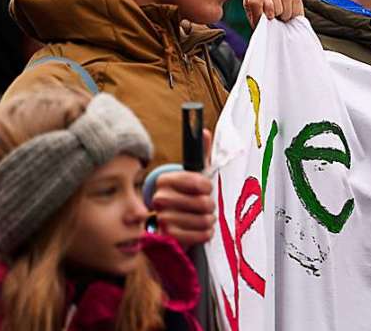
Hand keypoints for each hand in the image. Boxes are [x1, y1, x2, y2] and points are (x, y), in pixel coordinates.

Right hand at [150, 129, 215, 248]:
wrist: (172, 223)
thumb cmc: (187, 195)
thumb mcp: (194, 173)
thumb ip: (201, 153)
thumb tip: (205, 132)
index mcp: (165, 179)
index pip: (197, 181)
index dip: (208, 186)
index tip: (207, 188)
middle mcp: (160, 198)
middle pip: (203, 202)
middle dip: (210, 205)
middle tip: (206, 206)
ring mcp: (163, 219)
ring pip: (203, 220)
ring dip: (209, 220)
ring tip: (204, 218)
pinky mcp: (169, 238)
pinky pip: (200, 235)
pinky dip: (206, 233)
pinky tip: (201, 229)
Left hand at [243, 0, 304, 28]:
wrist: (280, 37)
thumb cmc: (265, 29)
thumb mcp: (257, 21)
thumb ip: (255, 3)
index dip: (265, 9)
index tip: (269, 18)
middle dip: (275, 10)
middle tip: (274, 19)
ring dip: (284, 12)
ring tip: (281, 18)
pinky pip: (295, 0)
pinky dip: (293, 12)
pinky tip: (288, 17)